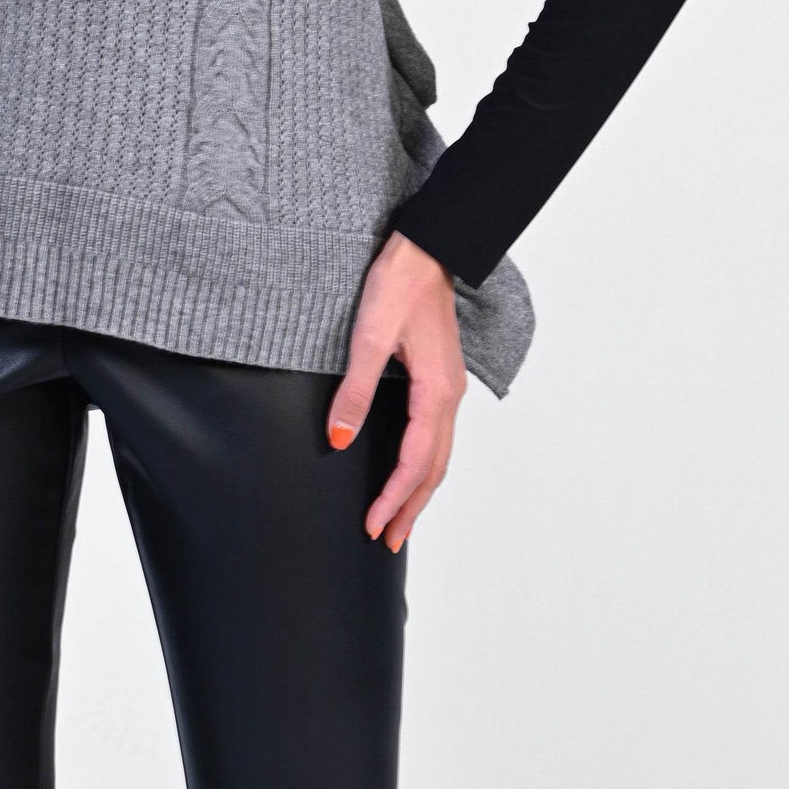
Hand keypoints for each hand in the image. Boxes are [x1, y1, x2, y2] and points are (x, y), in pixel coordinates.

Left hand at [326, 231, 467, 550]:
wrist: (427, 246)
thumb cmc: (399, 284)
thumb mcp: (369, 336)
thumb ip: (355, 391)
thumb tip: (339, 440)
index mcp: (436, 392)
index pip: (415, 463)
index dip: (393, 499)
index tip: (372, 527)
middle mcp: (449, 395)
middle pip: (434, 468)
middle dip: (412, 507)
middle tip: (389, 541)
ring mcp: (449, 386)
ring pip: (440, 453)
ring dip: (420, 489)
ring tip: (400, 517)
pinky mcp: (440, 375)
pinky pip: (438, 433)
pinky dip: (425, 462)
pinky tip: (411, 467)